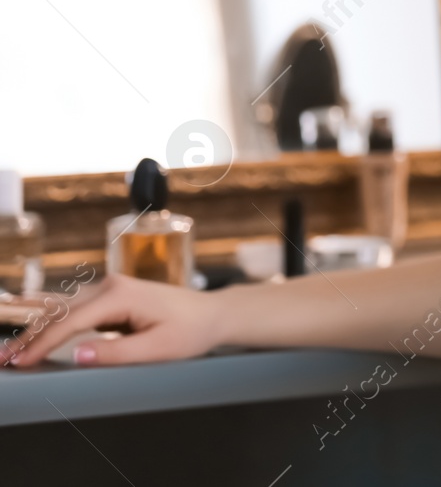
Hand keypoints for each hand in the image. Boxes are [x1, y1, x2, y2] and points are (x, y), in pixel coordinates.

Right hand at [3, 272, 224, 367]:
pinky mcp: (110, 297)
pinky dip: (52, 325)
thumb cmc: (190, 331)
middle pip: (59, 313)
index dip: (42, 344)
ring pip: (62, 310)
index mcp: (120, 295)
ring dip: (36, 330)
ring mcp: (110, 288)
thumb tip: (75, 355)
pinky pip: (73, 311)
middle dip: (28, 337)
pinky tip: (34, 339)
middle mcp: (111, 286)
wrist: (213, 314)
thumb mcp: (156, 349)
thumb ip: (114, 353)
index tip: (20, 363)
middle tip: (2, 360)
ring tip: (10, 353)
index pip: (70, 323)